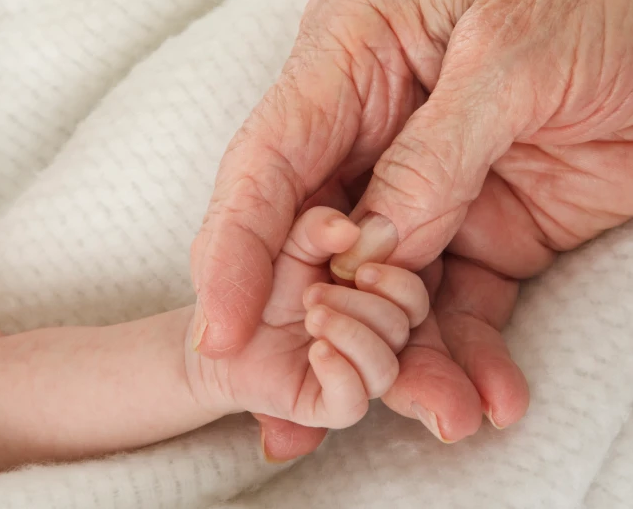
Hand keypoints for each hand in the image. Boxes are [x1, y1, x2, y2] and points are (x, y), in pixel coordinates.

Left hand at [186, 207, 428, 431]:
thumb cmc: (262, 279)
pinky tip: (318, 349)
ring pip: (385, 370)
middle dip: (363, 307)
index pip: (413, 298)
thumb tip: (348, 232)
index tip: (361, 268)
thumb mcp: (291, 239)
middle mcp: (373, 337)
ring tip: (313, 315)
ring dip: (352, 336)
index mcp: (376, 297)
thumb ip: (318, 228)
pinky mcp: (321, 403)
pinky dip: (340, 375)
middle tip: (314, 293)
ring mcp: (351, 372)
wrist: (218, 325)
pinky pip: (351, 404)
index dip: (397, 284)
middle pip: (403, 329)